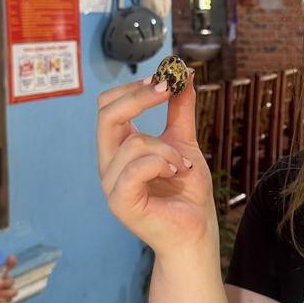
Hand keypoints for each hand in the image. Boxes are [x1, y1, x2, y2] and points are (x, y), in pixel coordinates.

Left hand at [0, 254, 16, 302]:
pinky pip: (7, 300)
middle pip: (11, 281)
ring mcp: (5, 289)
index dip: (11, 262)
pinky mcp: (1, 298)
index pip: (10, 264)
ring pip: (12, 292)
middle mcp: (6, 279)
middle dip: (5, 283)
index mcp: (3, 270)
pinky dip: (2, 300)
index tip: (10, 257)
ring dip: (6, 293)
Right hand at [97, 71, 217, 258]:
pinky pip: (134, 168)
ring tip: (182, 165)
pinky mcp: (120, 203)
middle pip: (106, 114)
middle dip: (139, 96)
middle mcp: (108, 163)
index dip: (133, 88)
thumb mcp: (184, 141)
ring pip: (132, 142)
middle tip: (168, 90)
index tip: (165, 79)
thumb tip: (181, 72)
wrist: (197, 230)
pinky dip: (160, 163)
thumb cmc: (187, 190)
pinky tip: (175, 172)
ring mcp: (110, 184)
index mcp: (118, 147)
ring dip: (167, 147)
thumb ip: (180, 109)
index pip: (108, 105)